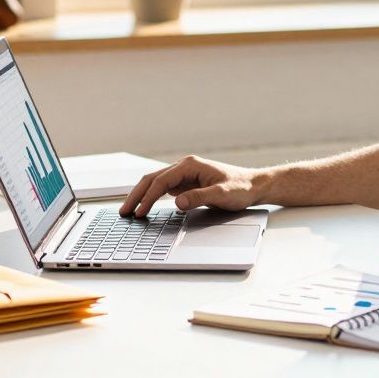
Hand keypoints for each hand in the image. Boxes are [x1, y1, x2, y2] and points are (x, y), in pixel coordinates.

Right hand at [118, 155, 263, 216]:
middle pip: (152, 179)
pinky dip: (151, 197)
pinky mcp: (186, 183)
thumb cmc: (241, 188)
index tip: (139, 212)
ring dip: (141, 196)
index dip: (148, 197)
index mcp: (190, 165)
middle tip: (124, 212)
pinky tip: (144, 207)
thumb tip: (177, 203)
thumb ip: (199, 197)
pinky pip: (163, 189)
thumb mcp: (222, 195)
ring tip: (129, 211)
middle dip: (136, 195)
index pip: (161, 181)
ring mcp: (184, 175)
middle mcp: (184, 167)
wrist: (254, 186)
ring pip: (155, 183)